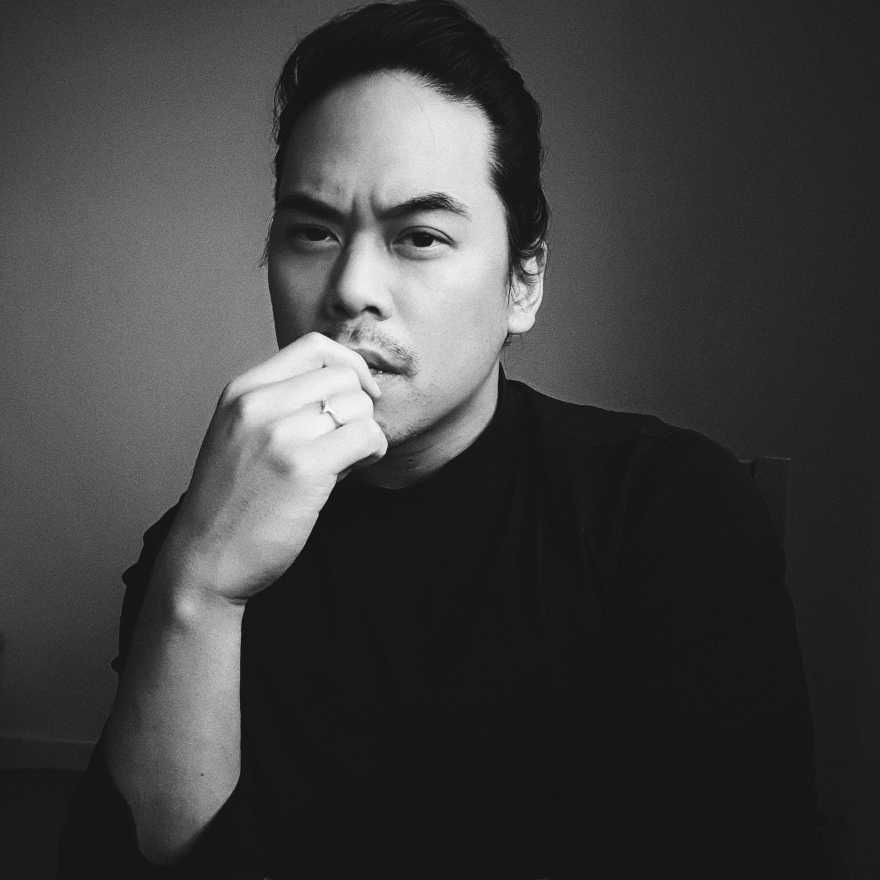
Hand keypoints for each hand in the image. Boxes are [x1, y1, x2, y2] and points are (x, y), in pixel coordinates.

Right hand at [154, 332, 386, 604]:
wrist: (206, 560)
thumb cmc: (232, 503)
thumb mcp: (242, 434)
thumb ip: (284, 404)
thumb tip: (349, 384)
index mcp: (242, 390)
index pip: (315, 347)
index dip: (350, 365)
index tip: (360, 391)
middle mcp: (258, 404)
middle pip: (344, 375)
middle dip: (359, 406)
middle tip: (345, 440)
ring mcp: (279, 434)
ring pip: (360, 405)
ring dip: (365, 432)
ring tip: (343, 460)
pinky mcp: (303, 468)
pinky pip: (367, 437)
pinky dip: (372, 452)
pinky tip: (351, 472)